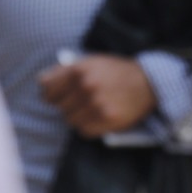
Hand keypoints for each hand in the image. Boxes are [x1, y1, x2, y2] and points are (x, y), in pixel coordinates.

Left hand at [39, 54, 156, 136]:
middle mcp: (86, 86)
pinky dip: (89, 127)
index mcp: (80, 69)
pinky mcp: (108, 119)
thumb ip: (67, 70)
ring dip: (79, 117)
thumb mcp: (93, 61)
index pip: (47, 89)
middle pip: (59, 107)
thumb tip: (41, 82)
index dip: (52, 94)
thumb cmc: (118, 71)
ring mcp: (97, 104)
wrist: (149, 82)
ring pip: (71, 120)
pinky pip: (84, 131)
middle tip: (82, 102)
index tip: (60, 96)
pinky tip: (99, 118)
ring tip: (92, 109)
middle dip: (68, 105)